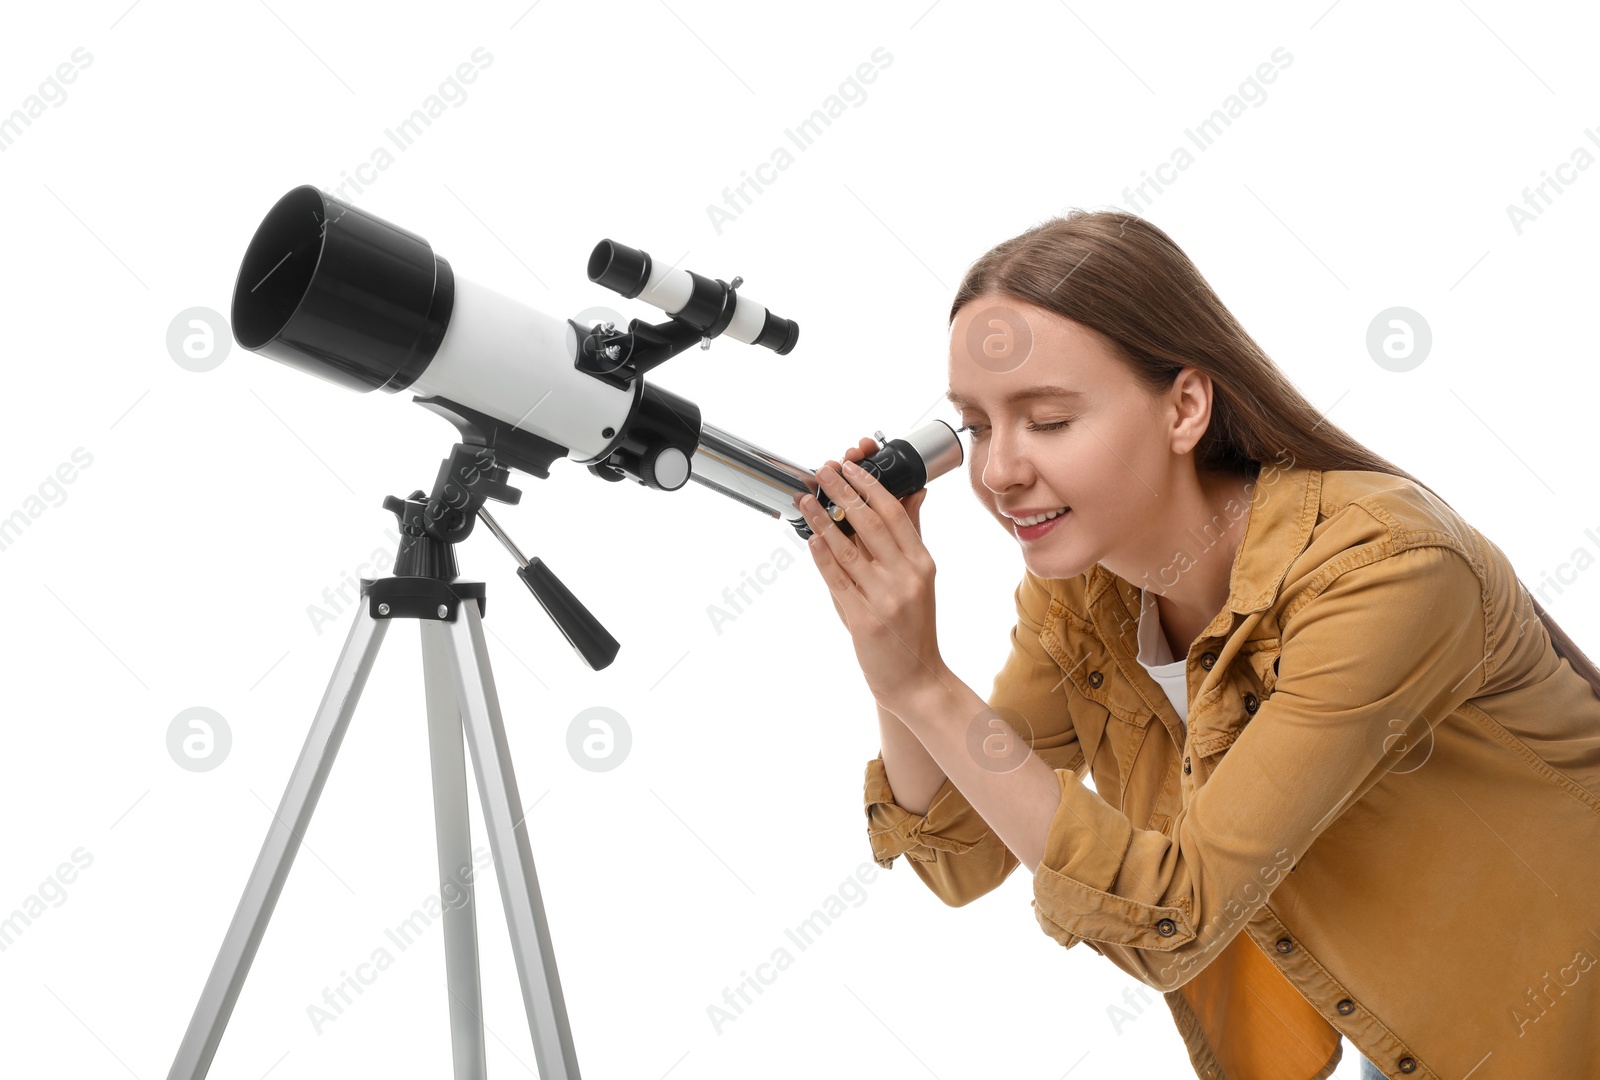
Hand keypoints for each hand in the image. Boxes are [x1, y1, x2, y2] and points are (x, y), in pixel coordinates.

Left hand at [795, 437, 944, 709]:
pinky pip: (837, 581)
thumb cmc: (913, 625)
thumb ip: (910, 535)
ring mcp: (885, 599)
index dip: (870, 485)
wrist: (916, 677)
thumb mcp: (920, 577)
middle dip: (843, 492)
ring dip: (822, 520)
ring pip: (848, 549)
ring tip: (805, 499)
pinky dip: (822, 556)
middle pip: (870, 523)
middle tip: (824, 470)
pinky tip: (810, 538)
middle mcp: (906, 577)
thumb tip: (913, 492)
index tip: (850, 466)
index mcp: (921, 562)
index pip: (894, 512)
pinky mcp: (863, 620)